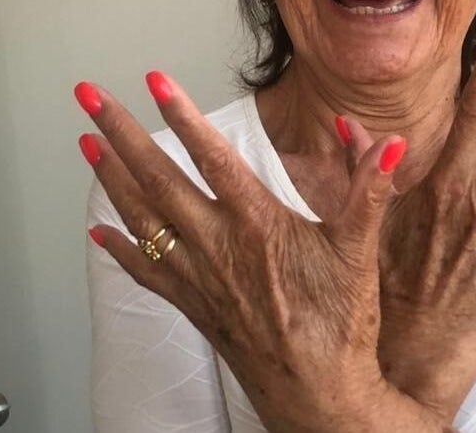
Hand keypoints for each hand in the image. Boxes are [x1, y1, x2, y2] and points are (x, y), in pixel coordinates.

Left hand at [75, 73, 445, 431]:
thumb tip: (390, 145)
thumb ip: (370, 192)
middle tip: (89, 98)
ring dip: (110, 179)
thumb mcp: (360, 252)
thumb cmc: (339, 325)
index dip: (183, 117)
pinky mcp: (195, 307)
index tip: (155, 80)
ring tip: (85, 143)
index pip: (213, 159)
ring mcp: (200, 278)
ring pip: (143, 220)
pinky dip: (121, 250)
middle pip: (158, 181)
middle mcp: (218, 247)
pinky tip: (99, 234)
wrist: (318, 395)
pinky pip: (148, 273)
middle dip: (121, 134)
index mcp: (257, 225)